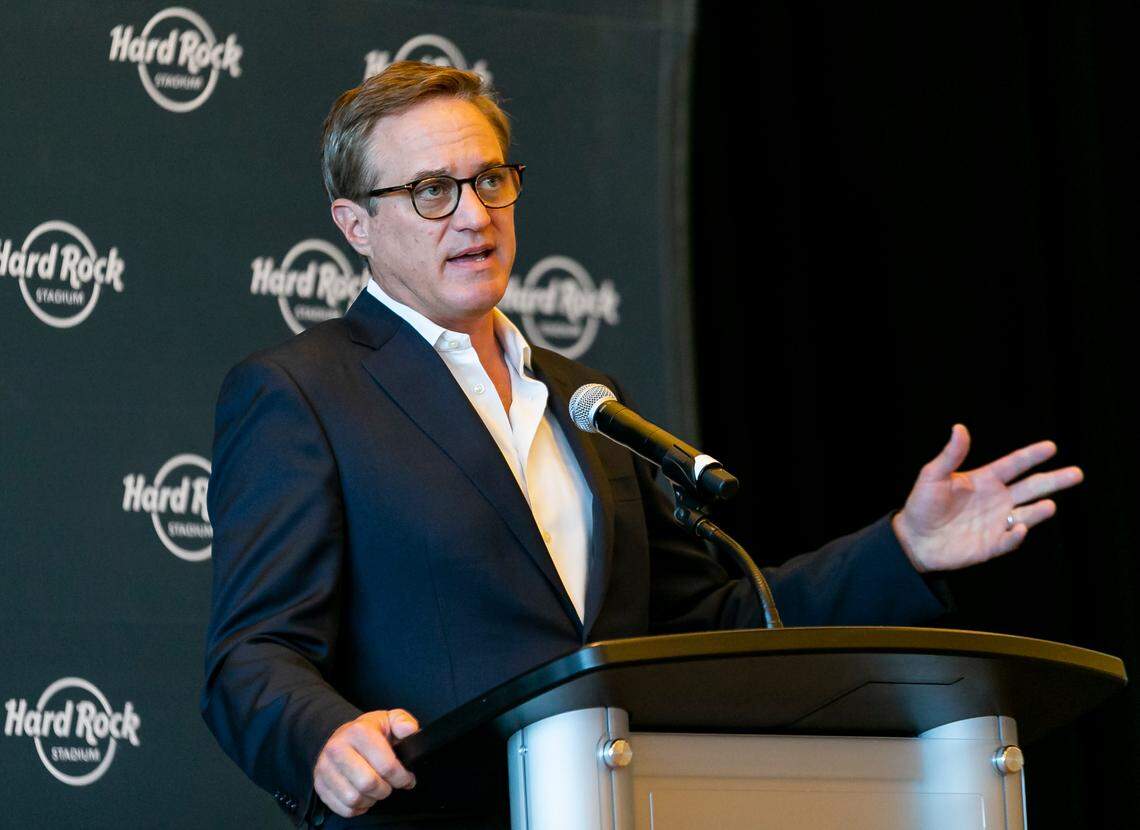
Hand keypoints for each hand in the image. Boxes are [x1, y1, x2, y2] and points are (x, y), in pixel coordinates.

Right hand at [313, 708, 418, 818]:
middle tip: (389, 784)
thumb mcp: (389, 720)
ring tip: (375, 789)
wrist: (341, 737)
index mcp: (358, 732)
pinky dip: (357, 808)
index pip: (386, 765)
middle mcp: (337, 748)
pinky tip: (363, 795)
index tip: (406, 777)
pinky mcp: (319, 785)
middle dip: (385, 789)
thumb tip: (409, 730)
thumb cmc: (368, 733)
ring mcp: (325, 768)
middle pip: (368, 784)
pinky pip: (343, 808)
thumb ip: (403, 723)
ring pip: (354, 799)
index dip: (402, 777)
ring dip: (371, 799)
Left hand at [892, 424, 1083, 572]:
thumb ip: (950, 455)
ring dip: (1040, 510)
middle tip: (1077, 473)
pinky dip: (1017, 534)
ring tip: (1050, 504)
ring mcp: (997, 522)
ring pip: (1028, 513)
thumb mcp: (932, 476)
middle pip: (1032, 487)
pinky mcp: (993, 544)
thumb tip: (959, 428)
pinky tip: (1019, 526)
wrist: (914, 539)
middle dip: (1054, 480)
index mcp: (985, 480)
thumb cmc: (921, 505)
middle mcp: (996, 499)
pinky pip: (1011, 539)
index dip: (1032, 455)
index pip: (1014, 464)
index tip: (1051, 446)